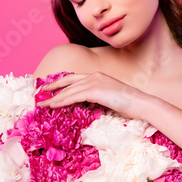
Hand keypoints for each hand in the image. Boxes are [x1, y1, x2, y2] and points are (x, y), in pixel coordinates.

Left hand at [36, 72, 151, 119]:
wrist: (140, 104)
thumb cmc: (129, 104)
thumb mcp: (110, 98)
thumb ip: (98, 98)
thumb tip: (87, 105)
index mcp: (98, 76)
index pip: (75, 78)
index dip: (61, 82)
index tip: (50, 87)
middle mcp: (94, 76)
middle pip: (68, 81)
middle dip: (53, 87)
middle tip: (41, 93)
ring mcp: (95, 82)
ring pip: (69, 90)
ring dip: (54, 98)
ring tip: (42, 103)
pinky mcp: (95, 91)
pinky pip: (73, 96)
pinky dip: (61, 101)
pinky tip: (53, 105)